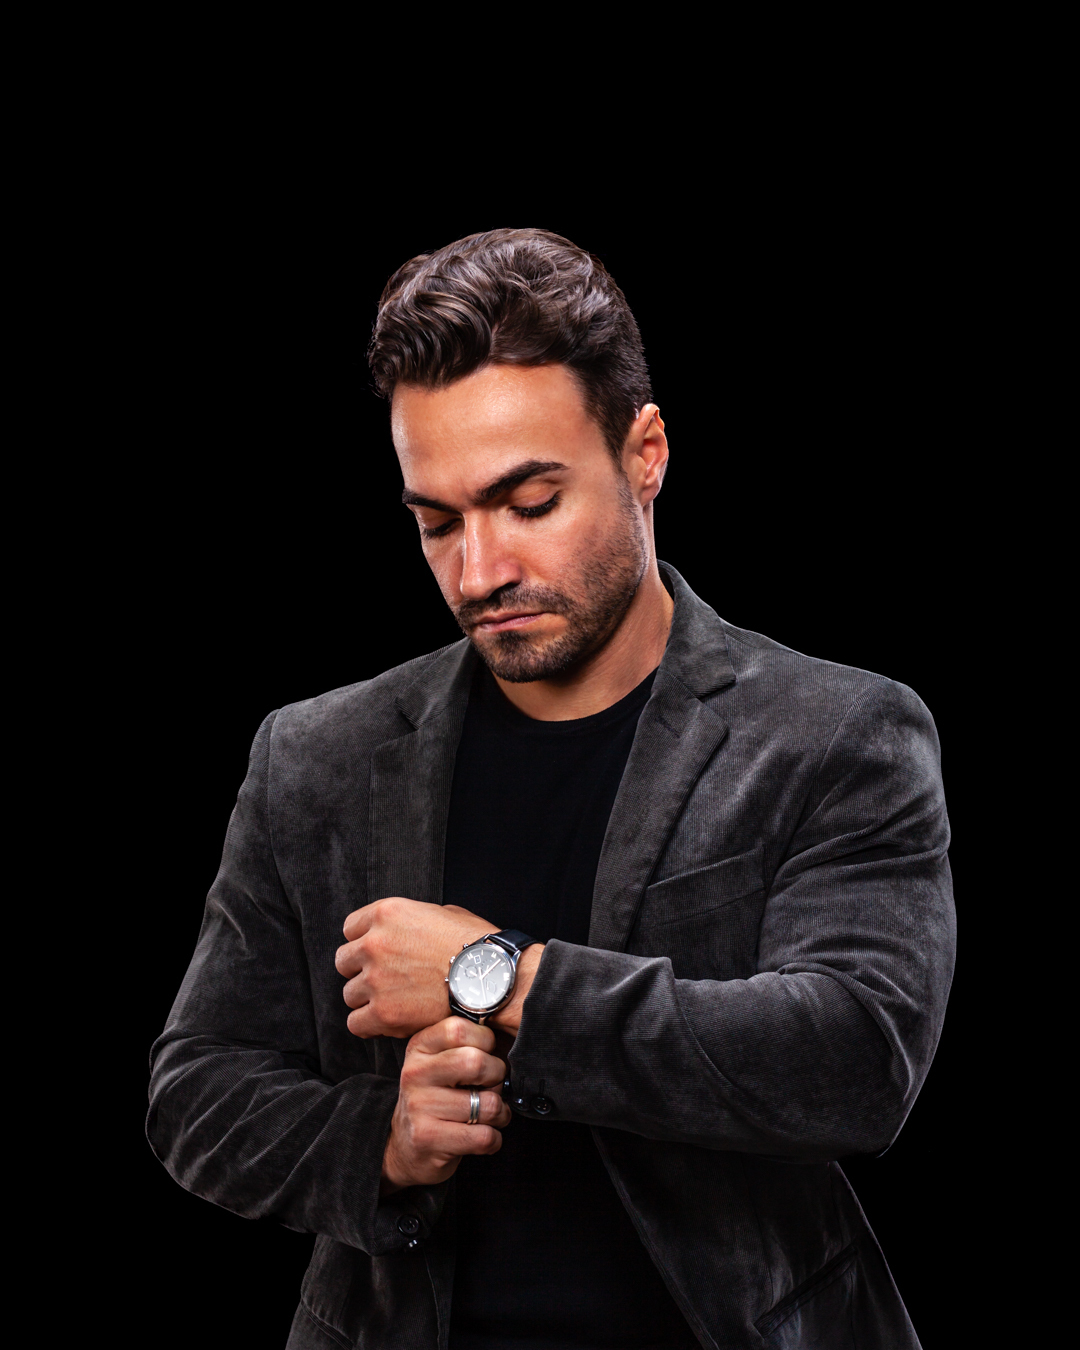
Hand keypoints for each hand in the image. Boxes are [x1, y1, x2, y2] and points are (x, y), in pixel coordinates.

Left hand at [336, 898, 491, 1037]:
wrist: (493, 979)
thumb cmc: (475, 946)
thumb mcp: (443, 914)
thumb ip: (413, 920)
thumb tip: (407, 929)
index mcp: (388, 913)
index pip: (350, 929)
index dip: (364, 942)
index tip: (378, 954)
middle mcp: (374, 943)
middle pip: (344, 961)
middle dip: (361, 971)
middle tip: (386, 980)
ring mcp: (376, 979)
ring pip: (349, 994)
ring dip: (368, 1000)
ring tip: (395, 1003)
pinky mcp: (383, 1013)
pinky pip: (356, 1023)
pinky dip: (370, 1025)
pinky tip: (390, 1022)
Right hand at [382, 1017, 510, 1192]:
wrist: (407, 1147)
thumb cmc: (437, 1098)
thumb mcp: (440, 1062)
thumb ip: (465, 1044)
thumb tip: (507, 1036)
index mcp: (419, 1047)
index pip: (459, 1029)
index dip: (485, 1041)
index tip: (486, 1053)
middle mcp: (415, 1073)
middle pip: (476, 1062)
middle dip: (497, 1076)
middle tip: (491, 1085)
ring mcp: (419, 1107)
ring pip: (487, 1104)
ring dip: (499, 1113)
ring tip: (488, 1115)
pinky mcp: (428, 1139)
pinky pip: (484, 1136)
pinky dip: (494, 1139)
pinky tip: (482, 1136)